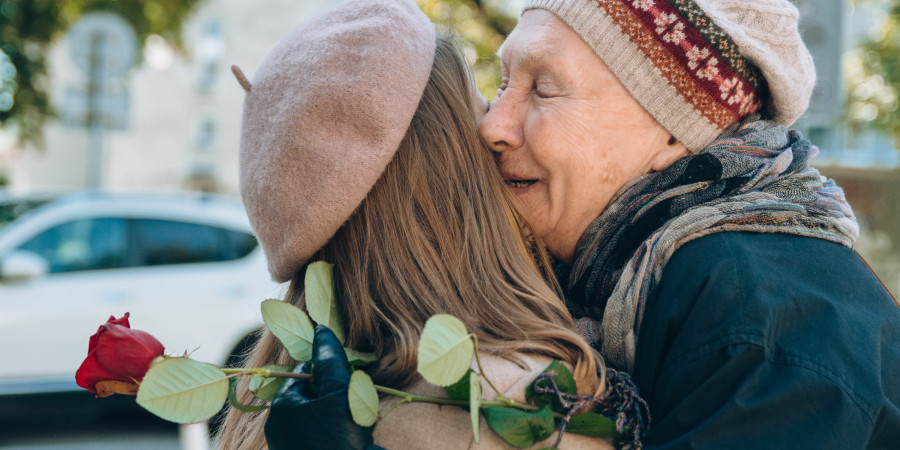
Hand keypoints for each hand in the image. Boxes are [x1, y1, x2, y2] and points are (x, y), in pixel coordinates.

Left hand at [264, 325, 374, 449]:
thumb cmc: (339, 442)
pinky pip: (317, 437)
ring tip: (354, 425)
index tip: (349, 377)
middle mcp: (278, 426)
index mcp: (282, 405)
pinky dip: (333, 435)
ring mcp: (287, 446)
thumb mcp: (339, 394)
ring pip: (315, 417)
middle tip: (355, 402)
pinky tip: (349, 441)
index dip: (329, 369)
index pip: (304, 371)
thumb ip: (331, 361)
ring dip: (336, 415)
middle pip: (310, 395)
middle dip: (334, 394)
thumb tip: (321, 328)